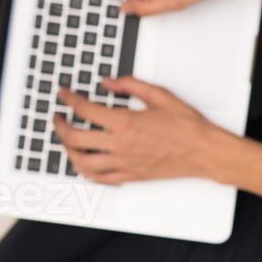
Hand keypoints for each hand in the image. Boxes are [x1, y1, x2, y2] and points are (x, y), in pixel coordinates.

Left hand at [51, 77, 220, 184]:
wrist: (203, 151)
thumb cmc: (186, 125)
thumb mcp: (160, 95)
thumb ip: (130, 85)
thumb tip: (108, 82)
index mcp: (125, 122)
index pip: (85, 110)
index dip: (69, 99)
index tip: (63, 94)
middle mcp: (119, 145)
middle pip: (75, 138)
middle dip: (60, 126)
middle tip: (58, 117)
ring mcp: (123, 163)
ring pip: (82, 162)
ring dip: (68, 150)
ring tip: (67, 141)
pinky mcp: (129, 176)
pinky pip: (98, 179)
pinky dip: (85, 171)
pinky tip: (85, 163)